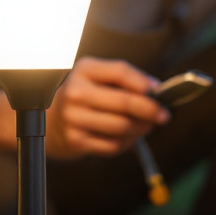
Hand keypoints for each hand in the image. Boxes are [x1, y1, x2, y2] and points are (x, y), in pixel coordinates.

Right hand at [47, 57, 169, 158]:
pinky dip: (128, 142)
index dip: (143, 82)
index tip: (159, 91)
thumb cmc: (86, 97)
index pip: (120, 71)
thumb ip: (125, 80)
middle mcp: (75, 92)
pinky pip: (113, 144)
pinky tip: (130, 137)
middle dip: (150, 110)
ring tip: (147, 126)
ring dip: (141, 128)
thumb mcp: (98, 78)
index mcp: (84, 70)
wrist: (51, 122)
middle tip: (164, 115)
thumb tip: (156, 90)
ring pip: (122, 126)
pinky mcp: (75, 140)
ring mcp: (73, 118)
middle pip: (124, 101)